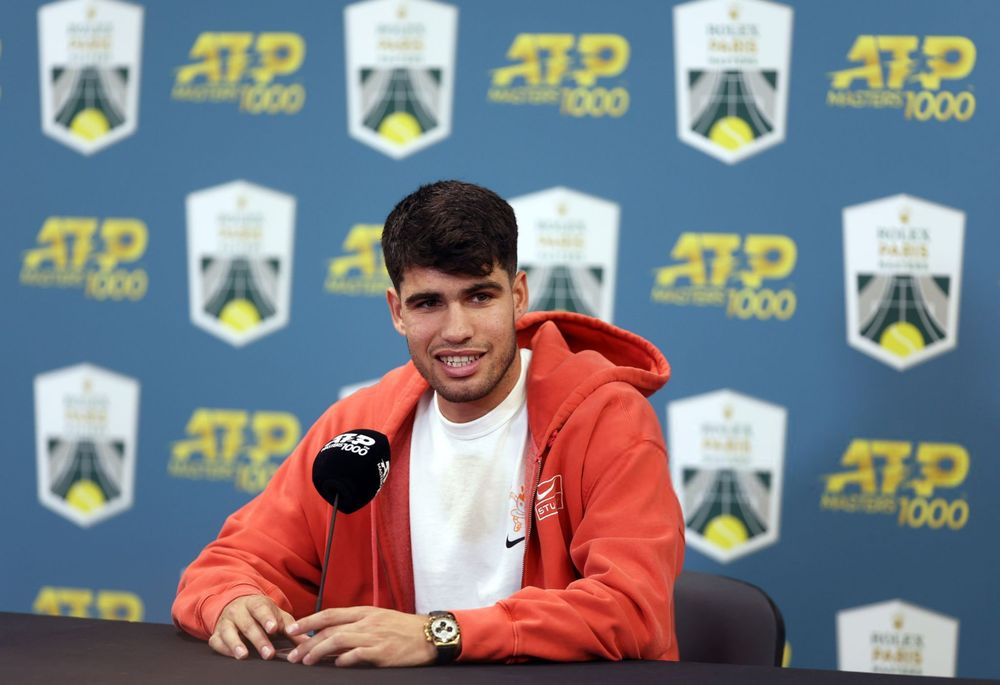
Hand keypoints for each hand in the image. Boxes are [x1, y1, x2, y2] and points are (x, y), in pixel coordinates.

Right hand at [208, 594, 304, 659]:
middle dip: (258, 640)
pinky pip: (217, 641)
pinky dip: (224, 649)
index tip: (274, 628)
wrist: (238, 605)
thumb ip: (292, 628)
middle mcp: (239, 610)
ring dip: (236, 644)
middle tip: (269, 653)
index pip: (261, 609)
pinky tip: (233, 656)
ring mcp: (226, 622)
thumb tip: (307, 642)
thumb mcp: (277, 616)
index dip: (267, 618)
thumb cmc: (261, 613)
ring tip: (244, 655)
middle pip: (248, 624)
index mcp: (255, 603)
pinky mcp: (216, 633)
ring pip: (229, 632)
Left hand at [285, 606, 435, 666]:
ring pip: (339, 640)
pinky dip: (345, 659)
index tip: (292, 629)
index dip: (308, 620)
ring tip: (307, 661)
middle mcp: (367, 622)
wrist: (429, 635)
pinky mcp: (383, 651)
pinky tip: (337, 664)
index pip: (330, 614)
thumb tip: (334, 634)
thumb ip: (358, 624)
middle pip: (330, 629)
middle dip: (308, 642)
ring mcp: (374, 636)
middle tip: (293, 654)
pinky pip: (359, 654)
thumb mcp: (380, 618)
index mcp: (365, 612)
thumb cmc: (404, 629)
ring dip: (319, 651)